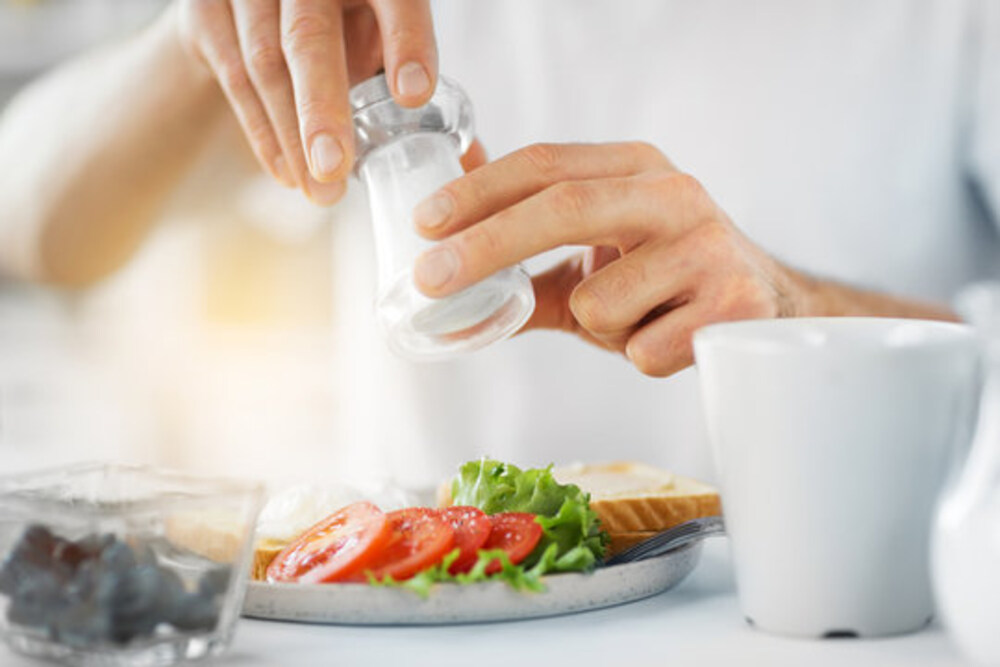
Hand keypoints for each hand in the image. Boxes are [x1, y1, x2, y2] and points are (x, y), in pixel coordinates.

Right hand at [176, 0, 436, 203]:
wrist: (260, 1)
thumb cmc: (342, 24)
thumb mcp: (383, 37)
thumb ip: (417, 84)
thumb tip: (474, 162)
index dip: (407, 42)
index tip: (414, 94)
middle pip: (310, 34)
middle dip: (323, 108)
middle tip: (336, 170)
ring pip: (265, 61)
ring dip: (292, 136)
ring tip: (320, 192)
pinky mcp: (207, 8)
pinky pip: (232, 76)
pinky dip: (262, 132)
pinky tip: (288, 173)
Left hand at [411, 142, 807, 376]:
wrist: (764, 306)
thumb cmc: (663, 280)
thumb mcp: (595, 256)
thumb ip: (522, 255)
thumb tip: (436, 269)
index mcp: (634, 167)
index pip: (545, 163)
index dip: (478, 191)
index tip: (424, 223)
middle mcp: (674, 193)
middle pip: (564, 206)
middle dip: (486, 244)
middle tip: (429, 279)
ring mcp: (708, 246)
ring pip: (597, 304)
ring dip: (598, 328)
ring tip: (638, 317)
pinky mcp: (733, 303)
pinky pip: (641, 350)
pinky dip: (639, 356)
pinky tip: (673, 337)